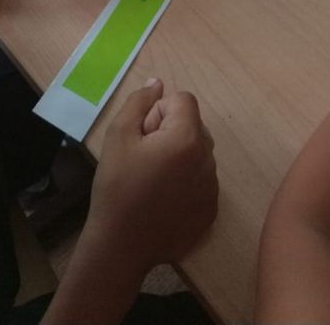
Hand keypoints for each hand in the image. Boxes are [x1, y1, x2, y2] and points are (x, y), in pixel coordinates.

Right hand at [86, 80, 217, 271]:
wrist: (121, 245)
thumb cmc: (116, 187)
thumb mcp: (118, 135)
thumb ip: (140, 102)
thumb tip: (158, 84)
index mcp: (187, 138)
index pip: (183, 100)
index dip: (159, 113)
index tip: (142, 136)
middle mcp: (208, 159)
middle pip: (193, 125)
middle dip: (170, 131)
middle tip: (144, 157)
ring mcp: (212, 187)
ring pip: (198, 152)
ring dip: (179, 155)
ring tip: (152, 180)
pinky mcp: (211, 209)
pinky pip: (202, 178)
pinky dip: (186, 180)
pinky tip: (163, 198)